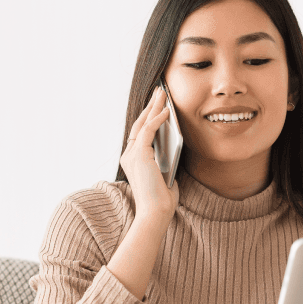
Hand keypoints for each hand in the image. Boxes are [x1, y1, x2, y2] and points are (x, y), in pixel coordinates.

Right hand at [120, 86, 180, 223]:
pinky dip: (157, 119)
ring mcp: (132, 155)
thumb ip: (164, 159)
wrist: (156, 212)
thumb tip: (173, 145)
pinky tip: (166, 111)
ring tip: (162, 93)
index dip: (149, 117)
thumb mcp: (164, 173)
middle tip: (159, 91)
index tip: (158, 104)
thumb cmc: (162, 199)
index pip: (140, 132)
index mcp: (133, 160)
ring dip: (154, 107)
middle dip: (150, 106)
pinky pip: (148, 131)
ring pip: (143, 123)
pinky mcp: (140, 155)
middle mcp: (129, 155)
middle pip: (139, 123)